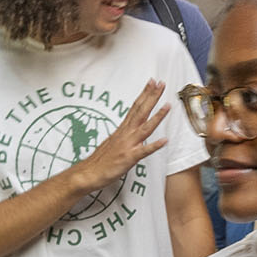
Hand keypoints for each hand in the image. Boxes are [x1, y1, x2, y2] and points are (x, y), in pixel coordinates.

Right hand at [71, 83, 171, 197]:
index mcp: (123, 129)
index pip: (135, 107)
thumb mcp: (113, 141)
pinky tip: (165, 140)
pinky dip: (154, 145)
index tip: (152, 83)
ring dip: (157, 116)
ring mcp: (128, 145)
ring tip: (168, 105)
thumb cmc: (101, 160)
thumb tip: (130, 128)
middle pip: (141, 112)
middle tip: (161, 83)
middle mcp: (126, 134)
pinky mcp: (129, 158)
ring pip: (145, 128)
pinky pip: (144, 151)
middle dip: (152, 97)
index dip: (144, 94)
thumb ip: (124, 134)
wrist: (88, 173)